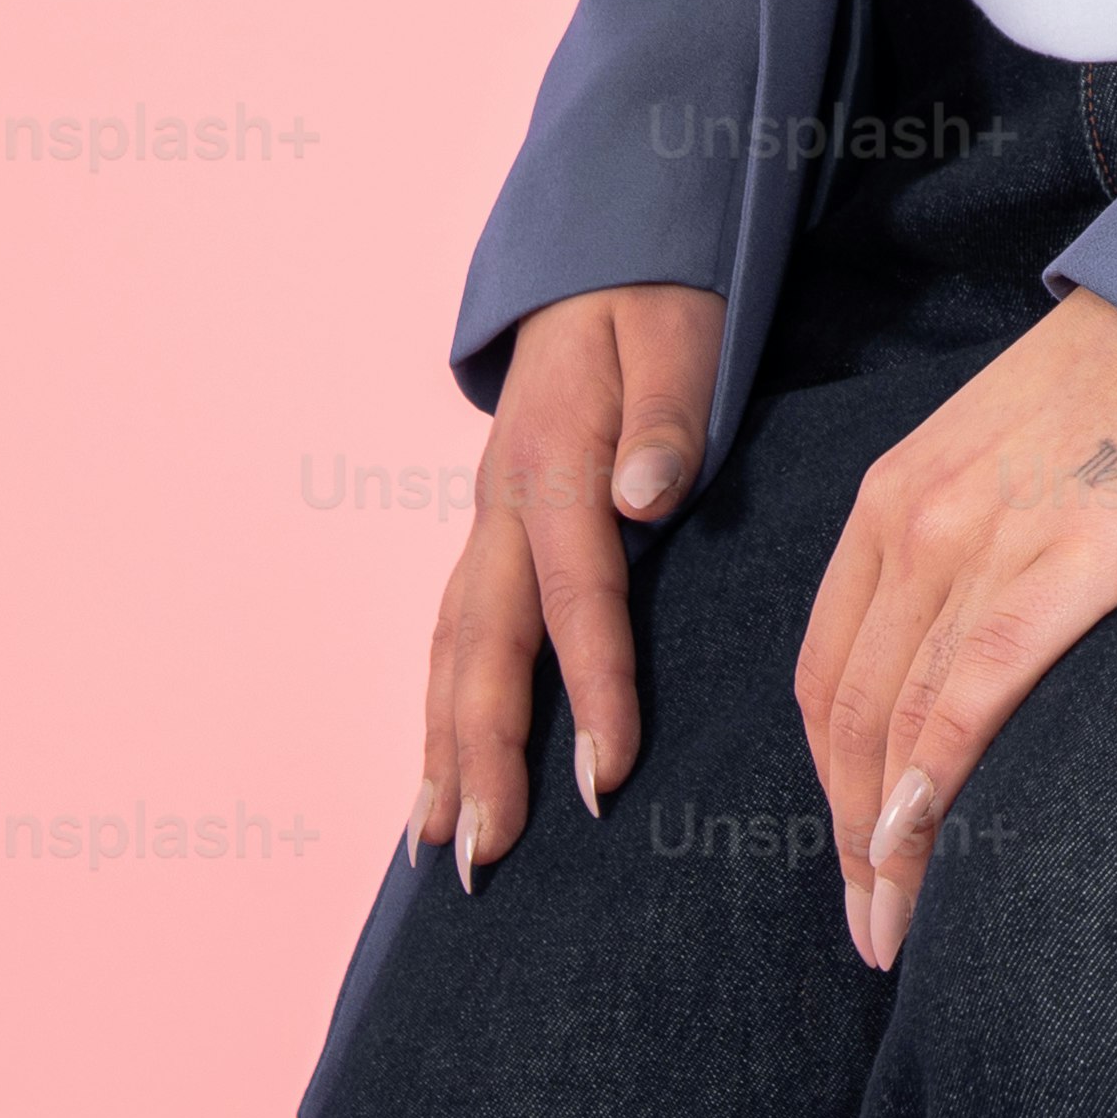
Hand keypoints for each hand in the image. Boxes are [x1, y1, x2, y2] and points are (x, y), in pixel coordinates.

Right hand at [412, 281, 724, 885]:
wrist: (600, 261)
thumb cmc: (658, 300)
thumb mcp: (679, 332)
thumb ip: (667, 414)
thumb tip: (643, 496)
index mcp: (552, 460)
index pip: (575, 592)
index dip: (590, 685)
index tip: (607, 776)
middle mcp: (499, 505)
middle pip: (482, 645)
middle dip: (482, 756)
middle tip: (490, 856)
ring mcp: (482, 526)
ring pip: (449, 653)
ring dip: (443, 754)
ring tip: (443, 851)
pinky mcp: (486, 540)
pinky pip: (451, 640)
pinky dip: (438, 716)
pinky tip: (437, 786)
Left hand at [794, 282, 1116, 970]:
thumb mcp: (997, 457)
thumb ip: (955, 551)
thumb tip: (948, 670)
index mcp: (890, 501)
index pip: (826, 674)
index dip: (827, 784)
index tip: (853, 860)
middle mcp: (916, 522)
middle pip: (851, 714)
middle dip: (849, 837)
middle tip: (868, 927)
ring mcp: (987, 540)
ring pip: (902, 719)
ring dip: (888, 838)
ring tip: (897, 922)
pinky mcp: (1069, 557)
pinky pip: (978, 689)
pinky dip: (940, 775)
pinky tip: (929, 838)